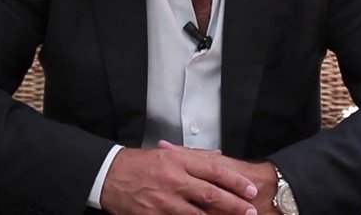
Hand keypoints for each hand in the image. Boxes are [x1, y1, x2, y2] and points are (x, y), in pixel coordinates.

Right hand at [101, 140, 259, 214]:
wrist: (109, 175)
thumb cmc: (138, 163)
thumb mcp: (167, 152)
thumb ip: (195, 156)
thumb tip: (218, 157)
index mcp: (179, 160)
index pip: (215, 171)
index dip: (236, 182)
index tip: (251, 189)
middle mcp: (174, 179)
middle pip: (212, 194)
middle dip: (235, 204)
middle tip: (252, 210)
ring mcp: (164, 200)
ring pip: (199, 214)